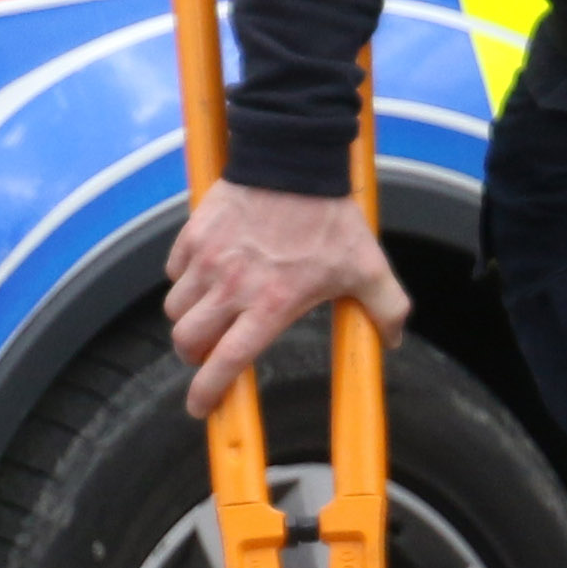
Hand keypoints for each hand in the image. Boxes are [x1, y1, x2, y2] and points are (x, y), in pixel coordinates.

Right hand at [166, 179, 410, 415]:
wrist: (295, 159)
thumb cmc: (330, 215)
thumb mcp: (368, 264)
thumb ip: (386, 306)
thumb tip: (392, 339)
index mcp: (271, 304)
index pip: (227, 361)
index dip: (208, 393)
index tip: (201, 408)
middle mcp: (232, 287)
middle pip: (187, 341)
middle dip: (194, 355)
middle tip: (207, 352)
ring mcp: (208, 259)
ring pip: (176, 308)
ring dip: (188, 318)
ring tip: (209, 311)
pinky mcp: (193, 234)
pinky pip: (174, 271)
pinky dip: (185, 279)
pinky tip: (207, 273)